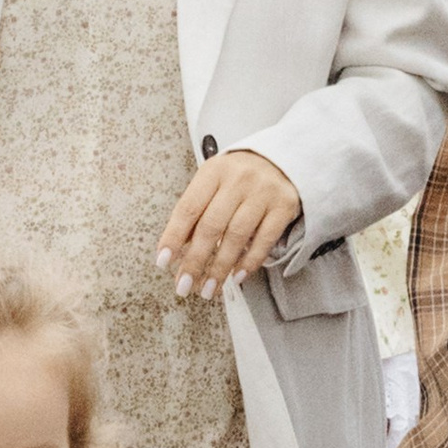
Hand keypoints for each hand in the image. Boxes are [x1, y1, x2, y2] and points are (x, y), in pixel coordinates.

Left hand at [157, 151, 301, 296]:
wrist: (284, 160)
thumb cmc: (241, 175)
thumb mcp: (214, 181)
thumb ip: (198, 210)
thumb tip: (178, 248)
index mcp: (213, 171)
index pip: (188, 208)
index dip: (173, 237)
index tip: (164, 261)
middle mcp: (238, 180)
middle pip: (211, 226)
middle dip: (195, 261)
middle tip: (184, 285)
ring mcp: (263, 192)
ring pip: (236, 236)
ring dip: (220, 268)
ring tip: (209, 288)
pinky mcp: (284, 206)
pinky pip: (264, 240)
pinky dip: (249, 261)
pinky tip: (237, 275)